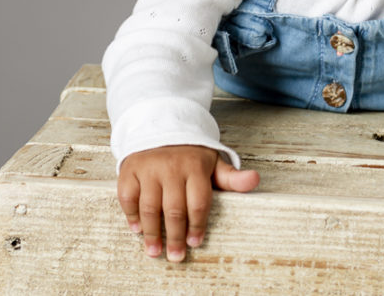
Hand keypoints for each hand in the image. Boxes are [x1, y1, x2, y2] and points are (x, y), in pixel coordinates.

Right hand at [117, 145, 259, 261]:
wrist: (163, 127)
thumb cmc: (191, 154)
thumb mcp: (213, 163)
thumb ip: (232, 177)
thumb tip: (255, 180)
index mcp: (196, 166)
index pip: (198, 202)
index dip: (197, 225)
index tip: (195, 242)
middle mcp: (172, 166)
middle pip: (174, 209)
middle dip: (175, 236)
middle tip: (176, 256)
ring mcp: (150, 168)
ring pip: (150, 206)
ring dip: (152, 233)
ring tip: (156, 251)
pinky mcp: (131, 169)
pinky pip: (128, 197)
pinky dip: (132, 215)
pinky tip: (138, 229)